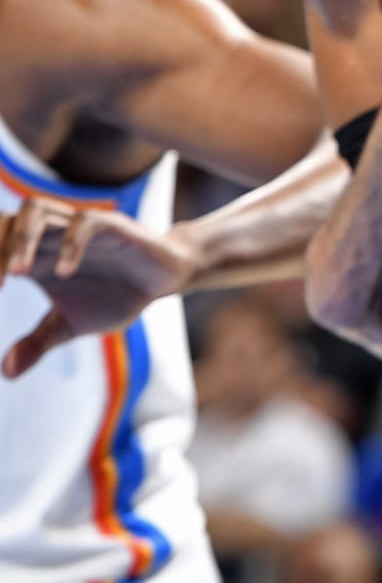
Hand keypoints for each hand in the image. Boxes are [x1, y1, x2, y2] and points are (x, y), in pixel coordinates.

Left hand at [0, 197, 197, 376]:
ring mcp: (78, 228)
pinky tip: (65, 273)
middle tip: (0, 284)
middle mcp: (50, 237)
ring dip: (20, 239)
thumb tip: (8, 372)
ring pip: (36, 209)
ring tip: (19, 272)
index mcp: (35, 257)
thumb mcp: (70, 326)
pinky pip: (84, 222)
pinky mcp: (111, 225)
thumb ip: (38, 343)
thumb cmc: (114, 296)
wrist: (163, 280)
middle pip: (7, 221)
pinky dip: (70, 244)